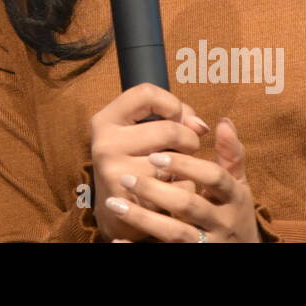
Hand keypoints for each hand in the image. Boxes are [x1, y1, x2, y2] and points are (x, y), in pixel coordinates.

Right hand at [91, 82, 211, 241]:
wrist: (117, 211)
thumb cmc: (135, 161)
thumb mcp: (140, 132)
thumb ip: (172, 118)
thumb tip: (200, 125)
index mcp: (105, 120)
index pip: (146, 93)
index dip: (172, 104)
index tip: (176, 118)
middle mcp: (105, 144)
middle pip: (170, 130)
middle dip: (189, 139)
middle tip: (185, 148)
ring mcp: (116, 173)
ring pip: (177, 161)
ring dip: (187, 166)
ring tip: (177, 168)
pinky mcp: (133, 201)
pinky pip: (180, 187)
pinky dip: (186, 187)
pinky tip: (173, 190)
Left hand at [107, 116, 260, 242]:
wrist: (243, 251)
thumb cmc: (234, 210)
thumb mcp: (238, 185)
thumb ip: (231, 155)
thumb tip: (223, 120)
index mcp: (234, 197)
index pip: (213, 177)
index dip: (186, 165)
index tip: (155, 154)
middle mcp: (223, 222)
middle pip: (189, 205)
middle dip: (156, 190)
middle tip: (126, 177)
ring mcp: (207, 243)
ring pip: (174, 233)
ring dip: (143, 218)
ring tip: (114, 203)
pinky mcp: (192, 256)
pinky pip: (164, 254)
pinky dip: (139, 250)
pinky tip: (118, 241)